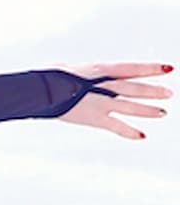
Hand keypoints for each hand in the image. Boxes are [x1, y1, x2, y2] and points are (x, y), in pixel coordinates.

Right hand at [54, 61, 172, 139]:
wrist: (36, 92)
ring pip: (129, 106)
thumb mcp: (68, 69)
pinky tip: (142, 136)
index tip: (168, 69)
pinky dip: (129, 131)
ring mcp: (98, 102)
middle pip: (133, 88)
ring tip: (163, 113)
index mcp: (97, 70)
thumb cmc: (48, 77)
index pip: (130, 68)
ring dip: (147, 110)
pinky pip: (115, 126)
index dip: (150, 68)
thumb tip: (85, 74)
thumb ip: (84, 74)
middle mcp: (102, 85)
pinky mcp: (92, 118)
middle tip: (169, 93)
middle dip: (152, 91)